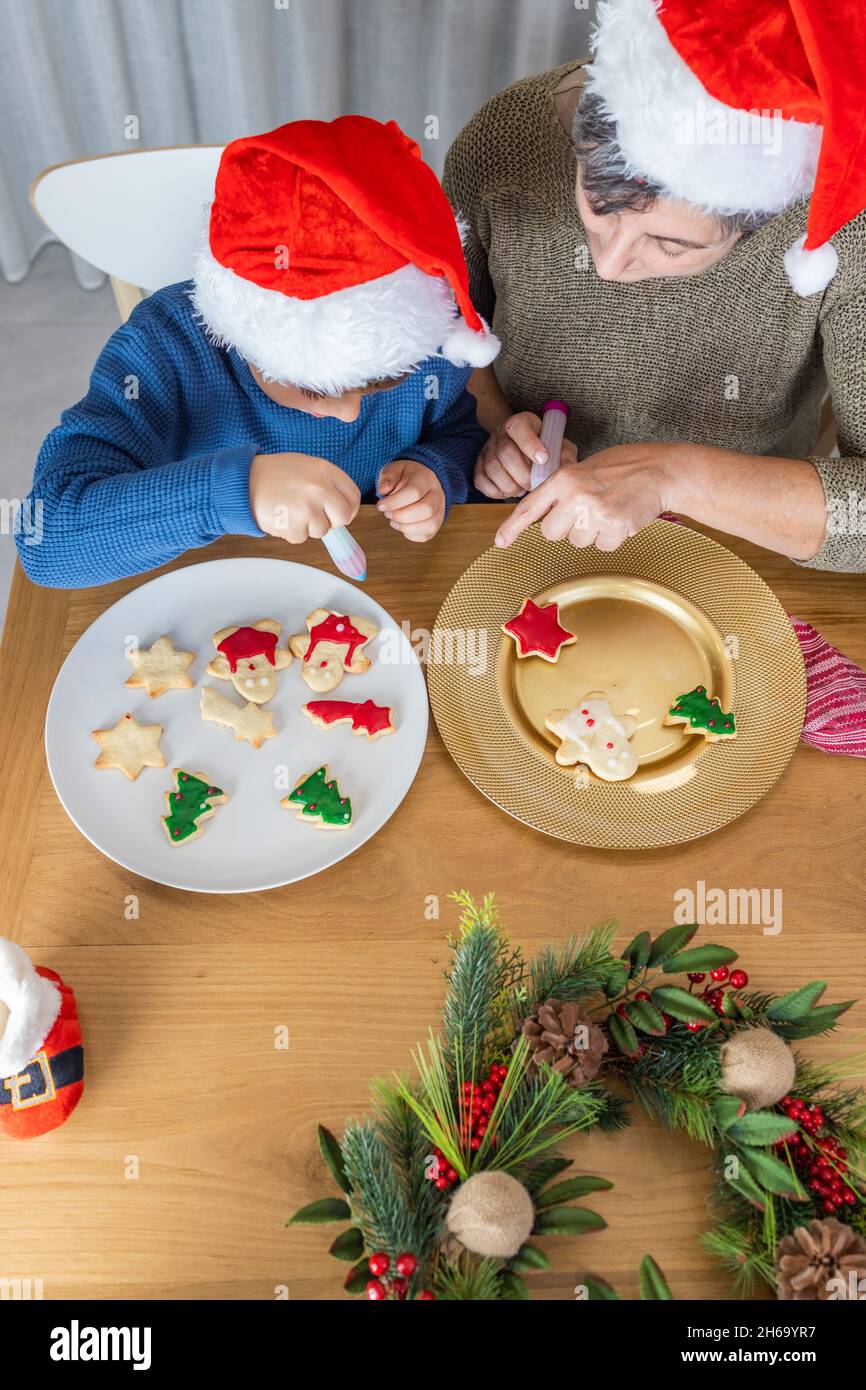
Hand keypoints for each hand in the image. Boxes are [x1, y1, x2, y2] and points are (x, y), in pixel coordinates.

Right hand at [250, 452, 359, 541]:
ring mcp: (308, 508)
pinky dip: (291, 532)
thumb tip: (343, 509)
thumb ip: (326, 484)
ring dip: (307, 526)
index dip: (348, 508)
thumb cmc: (274, 474)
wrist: (243, 481)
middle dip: (331, 521)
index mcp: (326, 471)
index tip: (338, 513)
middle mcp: (320, 488)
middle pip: (343, 517)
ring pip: (321, 531)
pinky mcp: (294, 525)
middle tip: (314, 516)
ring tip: (290, 510)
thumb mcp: (306, 467)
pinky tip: (281, 516)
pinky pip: (301, 538)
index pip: (353, 497)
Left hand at [377, 459, 445, 541]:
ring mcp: (440, 510)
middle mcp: (437, 494)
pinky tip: (402, 526)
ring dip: (407, 528)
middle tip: (387, 514)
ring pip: (430, 525)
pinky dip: (412, 535)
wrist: (422, 480)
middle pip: (426, 510)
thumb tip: (383, 490)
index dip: (395, 502)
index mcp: (426, 478)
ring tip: (393, 521)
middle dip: (401, 516)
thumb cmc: (406, 476)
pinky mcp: (437, 523)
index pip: (415, 492)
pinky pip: (428, 535)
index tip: (380, 505)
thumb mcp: (394, 469)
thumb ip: (387, 477)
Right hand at [474, 411, 577, 498]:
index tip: (543, 459)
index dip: (530, 444)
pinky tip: (510, 491)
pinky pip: (481, 481)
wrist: (526, 450)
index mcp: (521, 422)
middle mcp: (500, 433)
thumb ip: (564, 454)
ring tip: (523, 489)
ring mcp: (487, 450)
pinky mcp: (478, 466)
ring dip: (510, 485)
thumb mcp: (559, 446)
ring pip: (492, 469)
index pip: (519, 429)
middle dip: (522, 474)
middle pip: (505, 453)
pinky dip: (497, 491)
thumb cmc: (545, 449)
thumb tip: (564, 466)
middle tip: (534, 484)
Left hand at [494, 443, 670, 550]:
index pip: (530, 507)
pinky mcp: (614, 527)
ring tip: (609, 509)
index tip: (500, 542)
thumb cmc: (623, 467)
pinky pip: (602, 546)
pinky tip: (621, 517)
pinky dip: (611, 537)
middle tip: (586, 511)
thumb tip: (546, 516)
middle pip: (552, 534)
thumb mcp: (584, 469)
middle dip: (566, 528)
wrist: (659, 470)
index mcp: (564, 478)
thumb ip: (562, 490)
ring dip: (591, 532)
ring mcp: (594, 513)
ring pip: (577, 541)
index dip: (512, 527)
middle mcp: (575, 496)